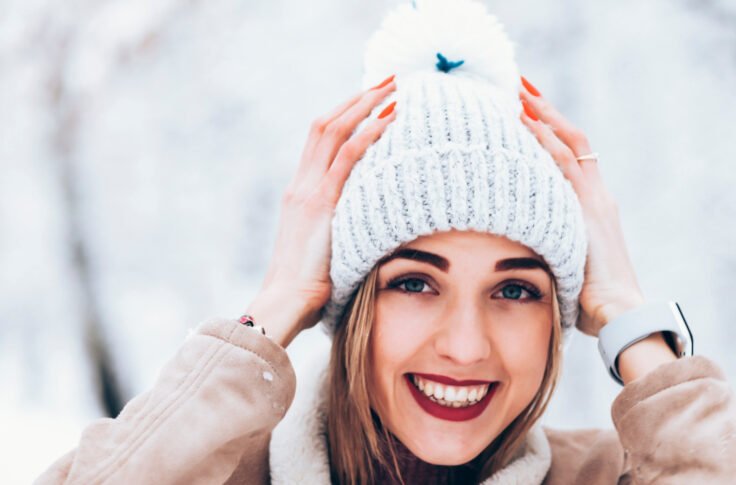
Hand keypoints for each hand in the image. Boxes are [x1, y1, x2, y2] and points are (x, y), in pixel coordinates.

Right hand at [248, 75, 397, 346]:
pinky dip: (368, 134)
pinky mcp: (320, 203)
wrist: (285, 304)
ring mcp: (308, 191)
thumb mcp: (326, 250)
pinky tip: (389, 119)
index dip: (345, 115)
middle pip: (325, 124)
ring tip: (393, 87)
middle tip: (387, 80)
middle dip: (357, 99)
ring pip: (334, 131)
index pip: (320, 140)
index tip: (371, 99)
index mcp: (300, 193)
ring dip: (365, 105)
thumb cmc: (308, 289)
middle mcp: (301, 185)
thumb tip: (370, 231)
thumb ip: (340, 231)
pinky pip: (346, 158)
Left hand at [518, 76, 645, 337]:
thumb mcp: (566, 269)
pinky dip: (545, 139)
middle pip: (571, 139)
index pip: (571, 158)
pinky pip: (564, 163)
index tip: (526, 112)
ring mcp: (595, 199)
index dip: (550, 133)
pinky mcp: (590, 207)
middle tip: (520, 86)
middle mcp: (598, 196)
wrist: (619, 313)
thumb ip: (549, 253)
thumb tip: (520, 263)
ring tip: (518, 91)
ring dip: (543, 115)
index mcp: (594, 209)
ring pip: (568, 142)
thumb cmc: (592, 304)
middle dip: (545, 111)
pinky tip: (524, 121)